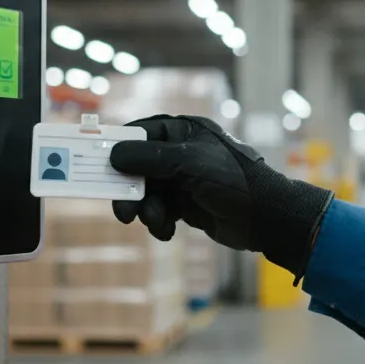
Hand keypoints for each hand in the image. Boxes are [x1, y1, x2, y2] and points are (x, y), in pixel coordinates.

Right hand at [109, 115, 333, 276]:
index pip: (140, 133)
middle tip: (124, 214)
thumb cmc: (233, 181)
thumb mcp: (190, 165)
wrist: (266, 217)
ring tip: (158, 223)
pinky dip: (159, 222)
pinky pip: (160, 210)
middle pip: (137, 168)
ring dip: (147, 210)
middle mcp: (181, 152)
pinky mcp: (187, 203)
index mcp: (183, 132)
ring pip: (147, 193)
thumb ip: (150, 158)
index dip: (117, 148)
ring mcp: (183, 179)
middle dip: (130, 191)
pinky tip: (168, 231)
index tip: (97, 166)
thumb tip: (114, 154)